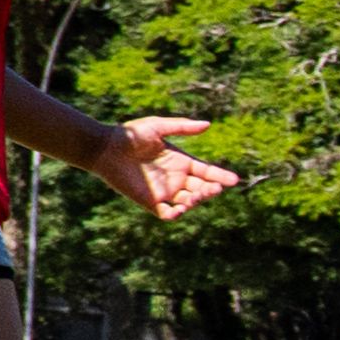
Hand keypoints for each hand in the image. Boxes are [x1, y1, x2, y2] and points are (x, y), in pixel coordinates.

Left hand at [88, 116, 241, 221]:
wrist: (105, 148)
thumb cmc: (130, 135)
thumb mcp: (158, 127)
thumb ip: (182, 127)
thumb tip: (208, 125)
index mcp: (181, 162)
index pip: (206, 172)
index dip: (220, 176)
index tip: (234, 180)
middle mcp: (176, 178)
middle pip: (201, 189)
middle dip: (210, 190)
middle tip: (214, 188)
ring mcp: (164, 192)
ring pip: (188, 202)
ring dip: (196, 201)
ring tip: (196, 195)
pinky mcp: (150, 202)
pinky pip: (167, 213)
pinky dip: (176, 214)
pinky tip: (181, 208)